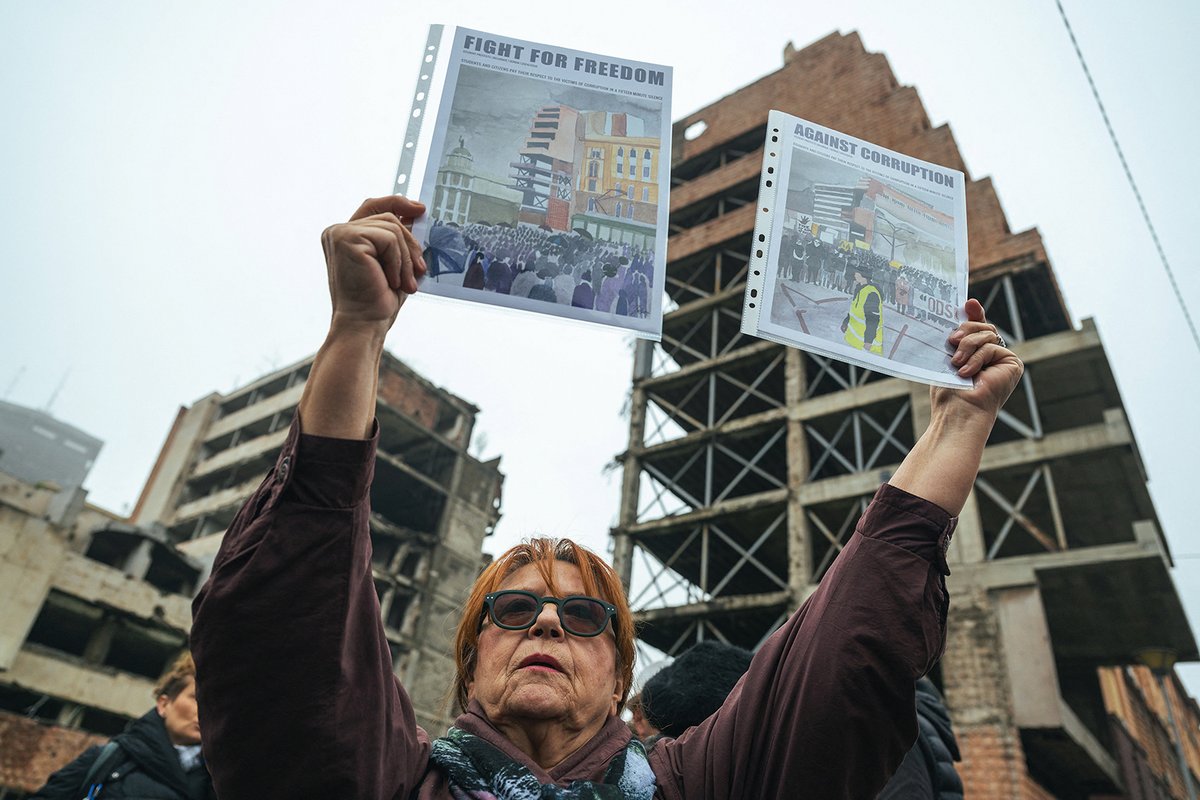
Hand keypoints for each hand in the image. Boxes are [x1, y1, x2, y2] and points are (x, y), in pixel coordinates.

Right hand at [320, 196, 426, 333]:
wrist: (364, 324)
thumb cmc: (376, 301)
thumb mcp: (393, 264)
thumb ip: (398, 240)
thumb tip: (416, 217)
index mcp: (346, 236)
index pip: (373, 206)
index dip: (397, 203)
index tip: (419, 209)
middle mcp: (338, 231)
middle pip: (388, 217)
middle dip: (410, 243)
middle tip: (421, 269)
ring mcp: (340, 233)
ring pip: (392, 228)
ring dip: (406, 258)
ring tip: (405, 283)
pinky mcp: (347, 238)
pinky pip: (389, 239)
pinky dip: (398, 261)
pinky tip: (391, 280)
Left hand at [935, 298, 1022, 419]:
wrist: (958, 411)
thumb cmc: (948, 391)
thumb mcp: (948, 356)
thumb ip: (959, 335)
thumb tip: (966, 306)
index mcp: (977, 353)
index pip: (978, 327)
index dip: (975, 313)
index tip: (967, 303)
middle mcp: (993, 355)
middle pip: (983, 326)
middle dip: (965, 330)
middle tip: (952, 341)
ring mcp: (1004, 359)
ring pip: (986, 334)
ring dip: (967, 347)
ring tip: (956, 364)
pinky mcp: (1013, 364)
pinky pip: (991, 347)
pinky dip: (976, 359)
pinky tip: (967, 373)